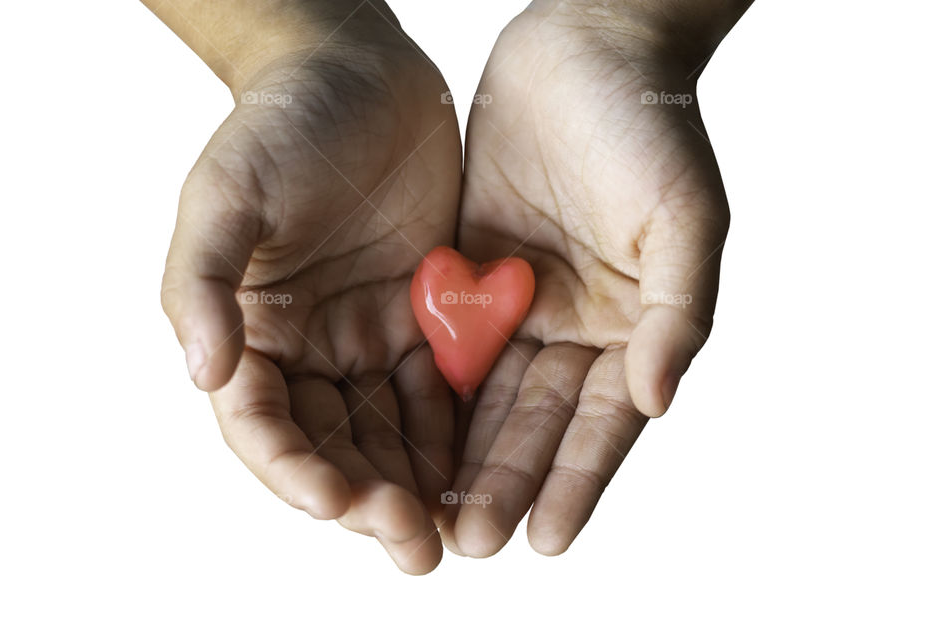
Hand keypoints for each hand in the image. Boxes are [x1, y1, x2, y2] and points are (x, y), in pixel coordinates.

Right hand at [159, 8, 460, 573]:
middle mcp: (310, 348)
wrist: (360, 74)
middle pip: (335, 445)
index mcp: (251, 332)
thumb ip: (205, 281)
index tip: (339, 501)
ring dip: (419, 484)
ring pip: (391, 431)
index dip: (296, 471)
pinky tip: (482, 467)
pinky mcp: (427, 317)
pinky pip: (442, 390)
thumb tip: (204, 372)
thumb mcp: (227, 192)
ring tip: (456, 532)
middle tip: (413, 545)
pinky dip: (457, 433)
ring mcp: (369, 336)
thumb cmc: (282, 124)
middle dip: (369, 500)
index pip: (265, 425)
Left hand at [441, 0, 739, 556]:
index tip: (545, 540)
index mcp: (630, 326)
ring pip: (483, 394)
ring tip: (431, 512)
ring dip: (460, 454)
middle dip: (505, 482)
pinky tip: (399, 433)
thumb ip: (676, 312)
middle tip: (470, 542)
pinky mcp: (468, 272)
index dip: (576, 483)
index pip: (602, 423)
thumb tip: (658, 401)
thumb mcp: (685, 218)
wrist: (586, 48)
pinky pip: (443, 339)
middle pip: (535, 421)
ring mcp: (517, 303)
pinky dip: (425, 387)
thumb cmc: (651, 125)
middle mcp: (573, 327)